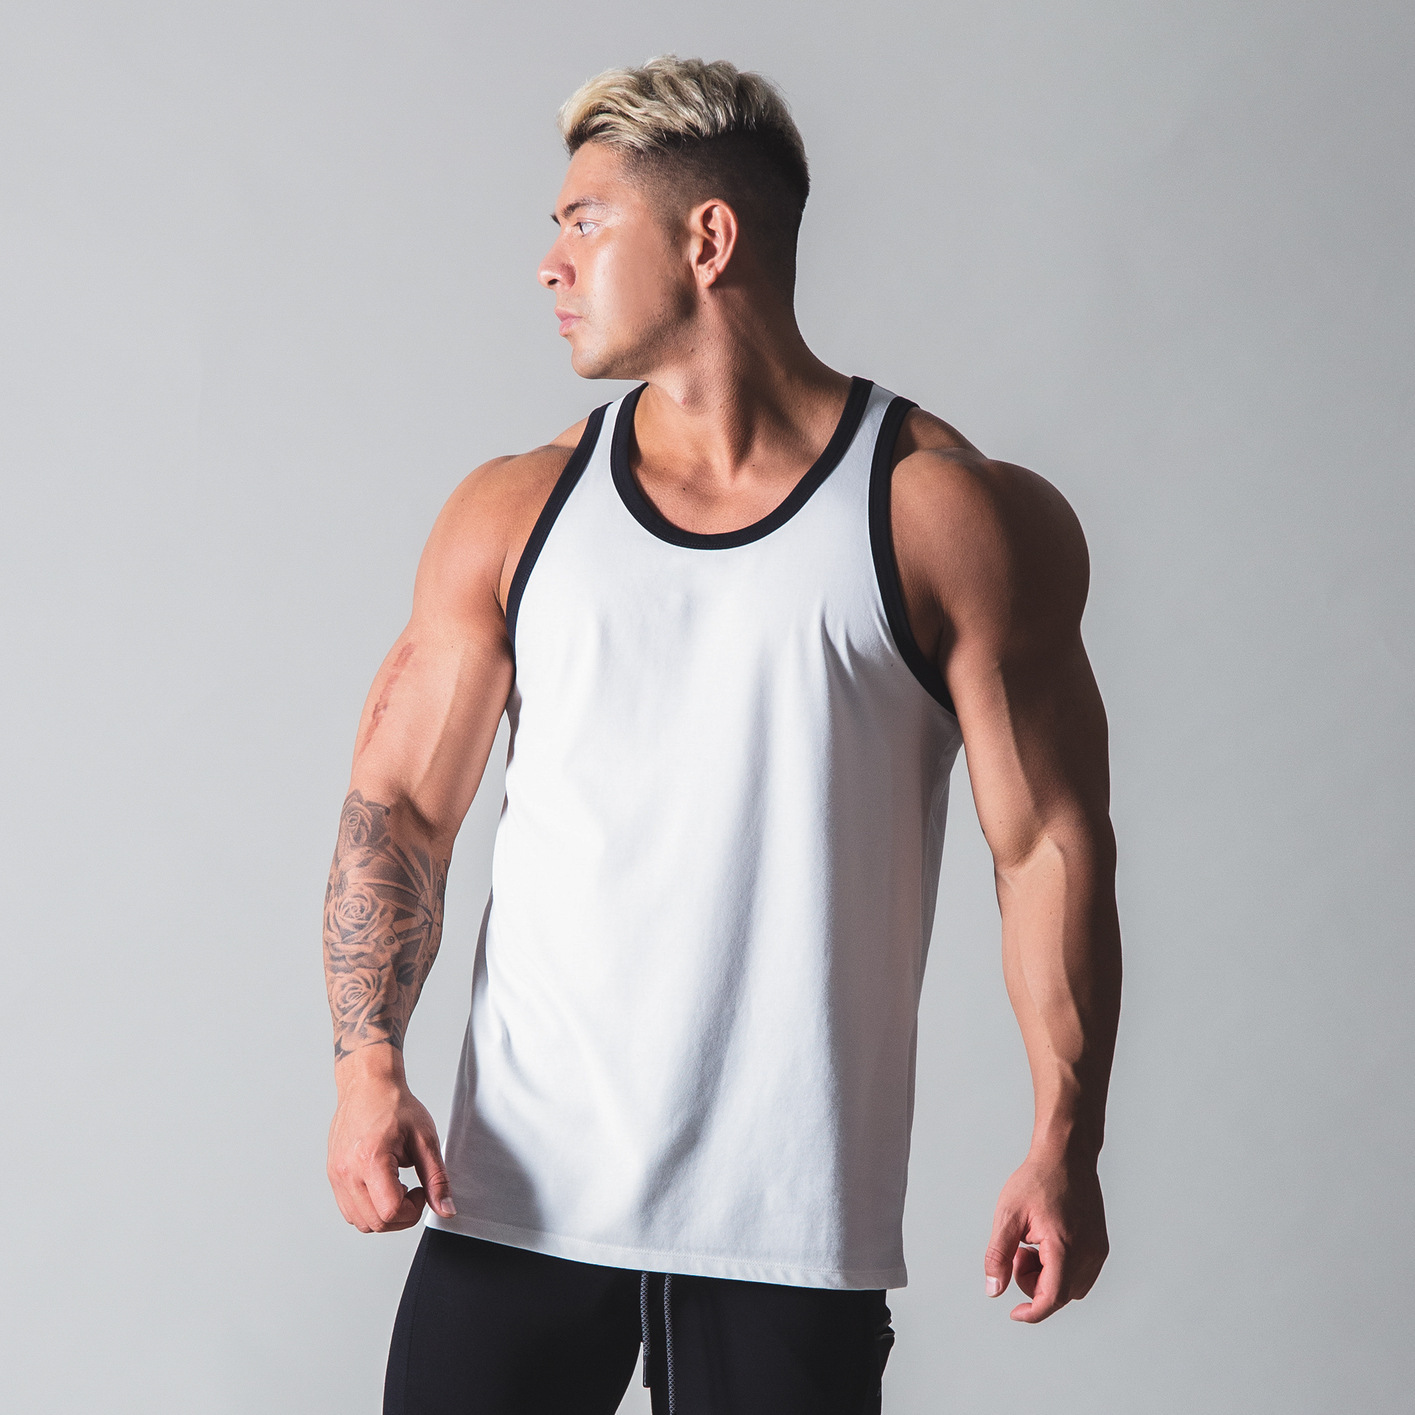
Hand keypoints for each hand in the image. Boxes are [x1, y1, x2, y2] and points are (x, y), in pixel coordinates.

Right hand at [327, 1049, 456, 1231]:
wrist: (368, 1085)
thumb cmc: (394, 1105)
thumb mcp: (425, 1139)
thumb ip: (437, 1178)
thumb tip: (446, 1209)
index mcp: (371, 1159)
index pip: (390, 1212)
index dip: (413, 1210)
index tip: (421, 1192)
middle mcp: (347, 1171)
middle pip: (375, 1223)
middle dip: (401, 1216)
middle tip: (413, 1191)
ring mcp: (336, 1175)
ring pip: (360, 1222)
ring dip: (383, 1215)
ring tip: (397, 1186)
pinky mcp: (333, 1175)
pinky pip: (349, 1210)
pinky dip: (368, 1209)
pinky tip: (382, 1186)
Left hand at [983, 1151, 1107, 1321]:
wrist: (1066, 1156)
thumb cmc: (1037, 1181)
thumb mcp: (1008, 1215)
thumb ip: (998, 1255)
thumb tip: (994, 1289)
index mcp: (1065, 1247)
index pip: (1051, 1297)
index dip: (1032, 1312)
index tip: (1015, 1312)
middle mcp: (1088, 1253)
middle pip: (1060, 1294)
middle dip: (1033, 1283)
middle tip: (1020, 1251)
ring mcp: (1098, 1250)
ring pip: (1072, 1288)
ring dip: (1048, 1278)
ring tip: (1033, 1244)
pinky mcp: (1101, 1246)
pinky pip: (1081, 1275)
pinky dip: (1061, 1271)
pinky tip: (1047, 1245)